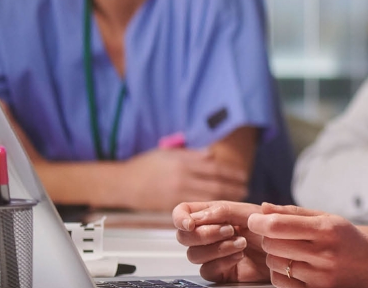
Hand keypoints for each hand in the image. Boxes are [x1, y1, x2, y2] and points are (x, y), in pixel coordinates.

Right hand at [124, 147, 248, 209]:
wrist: (122, 183)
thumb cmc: (144, 166)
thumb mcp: (168, 153)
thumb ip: (191, 155)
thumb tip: (211, 155)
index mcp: (183, 164)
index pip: (214, 169)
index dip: (231, 173)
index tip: (243, 176)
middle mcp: (181, 180)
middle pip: (215, 186)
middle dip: (232, 189)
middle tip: (245, 191)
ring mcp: (176, 195)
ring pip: (207, 200)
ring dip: (224, 202)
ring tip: (236, 203)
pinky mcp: (170, 208)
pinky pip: (194, 212)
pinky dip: (209, 213)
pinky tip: (217, 214)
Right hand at [174, 200, 267, 282]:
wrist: (288, 249)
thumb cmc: (271, 227)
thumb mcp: (249, 212)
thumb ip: (223, 211)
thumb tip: (197, 217)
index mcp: (213, 214)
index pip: (183, 213)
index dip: (180, 218)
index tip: (190, 223)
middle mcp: (210, 234)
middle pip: (184, 236)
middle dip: (205, 233)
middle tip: (229, 230)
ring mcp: (213, 254)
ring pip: (193, 255)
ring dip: (217, 247)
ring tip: (241, 243)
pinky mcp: (220, 271)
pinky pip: (207, 270)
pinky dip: (222, 262)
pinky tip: (239, 256)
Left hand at [250, 202, 367, 287]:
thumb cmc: (346, 238)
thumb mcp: (327, 218)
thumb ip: (294, 212)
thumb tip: (263, 208)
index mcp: (326, 229)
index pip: (279, 226)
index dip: (259, 222)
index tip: (254, 219)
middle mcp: (323, 253)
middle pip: (272, 244)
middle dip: (267, 237)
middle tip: (274, 234)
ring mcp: (319, 276)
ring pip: (274, 263)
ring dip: (273, 255)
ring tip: (286, 250)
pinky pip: (280, 282)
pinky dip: (278, 272)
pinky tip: (289, 265)